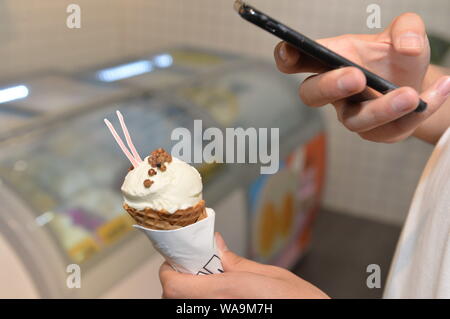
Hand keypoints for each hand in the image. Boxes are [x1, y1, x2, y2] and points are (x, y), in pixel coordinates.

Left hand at [159, 233, 328, 298]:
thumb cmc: (299, 302)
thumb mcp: (269, 275)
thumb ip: (236, 263)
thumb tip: (217, 245)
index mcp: (223, 293)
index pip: (172, 285)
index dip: (170, 270)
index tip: (179, 259)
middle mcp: (215, 310)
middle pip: (174, 296)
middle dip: (181, 279)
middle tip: (198, 267)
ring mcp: (218, 318)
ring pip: (185, 305)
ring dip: (191, 291)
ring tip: (212, 281)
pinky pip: (202, 310)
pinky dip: (204, 300)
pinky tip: (223, 295)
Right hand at [274, 13, 449, 143]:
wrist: (420, 82)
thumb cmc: (399, 58)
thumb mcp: (406, 31)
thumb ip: (407, 28)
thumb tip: (408, 46)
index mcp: (331, 62)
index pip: (299, 60)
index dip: (287, 57)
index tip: (290, 52)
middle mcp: (335, 92)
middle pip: (312, 95)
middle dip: (330, 87)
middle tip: (356, 77)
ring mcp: (352, 115)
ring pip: (354, 120)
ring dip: (381, 109)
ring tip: (409, 95)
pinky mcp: (376, 133)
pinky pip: (392, 128)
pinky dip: (418, 111)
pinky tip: (438, 92)